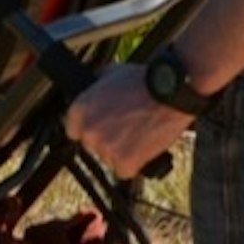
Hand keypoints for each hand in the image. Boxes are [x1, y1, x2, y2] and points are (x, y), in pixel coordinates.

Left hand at [62, 61, 194, 179]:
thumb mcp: (111, 73)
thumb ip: (98, 87)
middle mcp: (89, 131)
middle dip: (107, 140)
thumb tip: (96, 87)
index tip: (103, 127)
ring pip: (109, 159)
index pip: (74, 130)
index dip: (91, 128)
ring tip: (140, 134)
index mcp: (80, 109)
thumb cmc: (143, 80)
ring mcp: (105, 148)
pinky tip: (144, 147)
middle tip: (126, 129)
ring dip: (122, 151)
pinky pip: (124, 170)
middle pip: (92, 146)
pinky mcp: (124, 163)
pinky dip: (135, 163)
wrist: (169, 92)